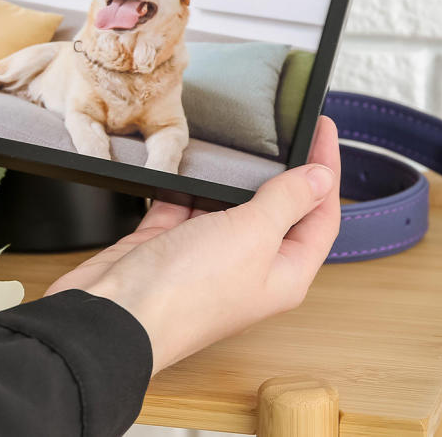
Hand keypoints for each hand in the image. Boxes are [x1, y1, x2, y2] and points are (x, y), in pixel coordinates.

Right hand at [47, 116, 341, 374]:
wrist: (114, 314)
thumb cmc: (186, 293)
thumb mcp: (253, 235)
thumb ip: (286, 201)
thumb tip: (320, 178)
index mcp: (284, 273)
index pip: (320, 216)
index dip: (326, 171)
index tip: (322, 128)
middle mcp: (248, 267)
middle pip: (277, 211)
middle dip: (282, 171)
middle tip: (287, 129)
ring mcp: (206, 257)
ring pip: (228, 207)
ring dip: (230, 179)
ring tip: (237, 142)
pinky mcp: (167, 247)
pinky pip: (182, 208)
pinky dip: (183, 188)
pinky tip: (184, 167)